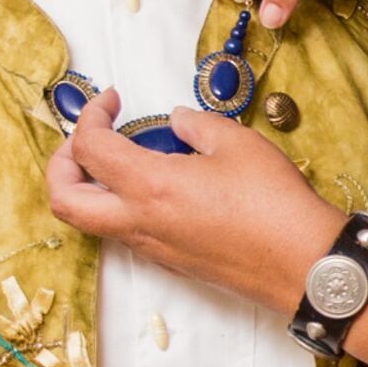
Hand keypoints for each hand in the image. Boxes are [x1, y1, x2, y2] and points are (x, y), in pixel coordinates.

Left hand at [42, 86, 342, 313]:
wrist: (306, 266)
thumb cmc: (275, 206)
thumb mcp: (237, 144)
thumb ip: (196, 124)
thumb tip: (176, 120)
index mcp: (149, 187)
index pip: (87, 148)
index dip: (90, 116)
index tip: (112, 100)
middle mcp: (140, 223)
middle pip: (64, 200)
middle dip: (61, 164)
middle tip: (89, 138)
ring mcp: (154, 248)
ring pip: (92, 221)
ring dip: (91, 186)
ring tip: (124, 157)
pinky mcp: (173, 261)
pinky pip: (125, 233)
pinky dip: (122, 204)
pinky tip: (159, 185)